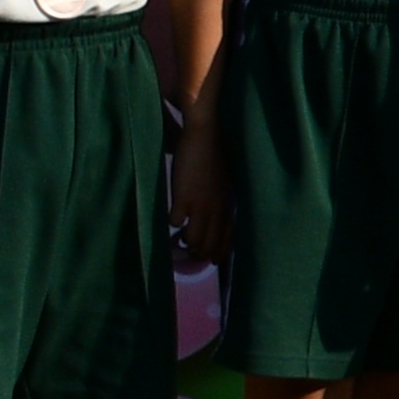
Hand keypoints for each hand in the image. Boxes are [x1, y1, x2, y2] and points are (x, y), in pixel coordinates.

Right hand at [168, 118, 230, 266]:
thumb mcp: (224, 184)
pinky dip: (172, 224)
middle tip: (188, 253)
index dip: (219, 252)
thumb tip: (214, 216)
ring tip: (177, 239)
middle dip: (198, 254)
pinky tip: (170, 219)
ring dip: (184, 242)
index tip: (213, 261)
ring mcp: (201, 204)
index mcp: (228, 205)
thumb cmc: (214, 158)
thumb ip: (221, 200)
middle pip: (209, 244)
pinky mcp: (183, 197)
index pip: (227, 238)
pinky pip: (175, 222)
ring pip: (193, 239)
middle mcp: (217, 209)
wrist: (205, 137)